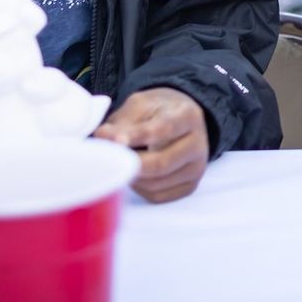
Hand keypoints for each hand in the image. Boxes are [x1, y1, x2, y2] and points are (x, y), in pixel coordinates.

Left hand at [96, 88, 208, 203]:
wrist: (179, 120)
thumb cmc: (157, 112)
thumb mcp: (141, 105)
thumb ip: (123, 121)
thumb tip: (102, 137)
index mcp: (189, 116)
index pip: (163, 129)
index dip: (137, 136)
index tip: (116, 141)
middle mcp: (199, 144)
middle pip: (161, 164)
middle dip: (130, 164)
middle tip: (109, 159)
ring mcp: (196, 168)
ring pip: (156, 184)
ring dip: (131, 176)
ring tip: (121, 162)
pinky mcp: (189, 186)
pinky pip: (157, 195)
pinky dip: (139, 188)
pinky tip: (135, 173)